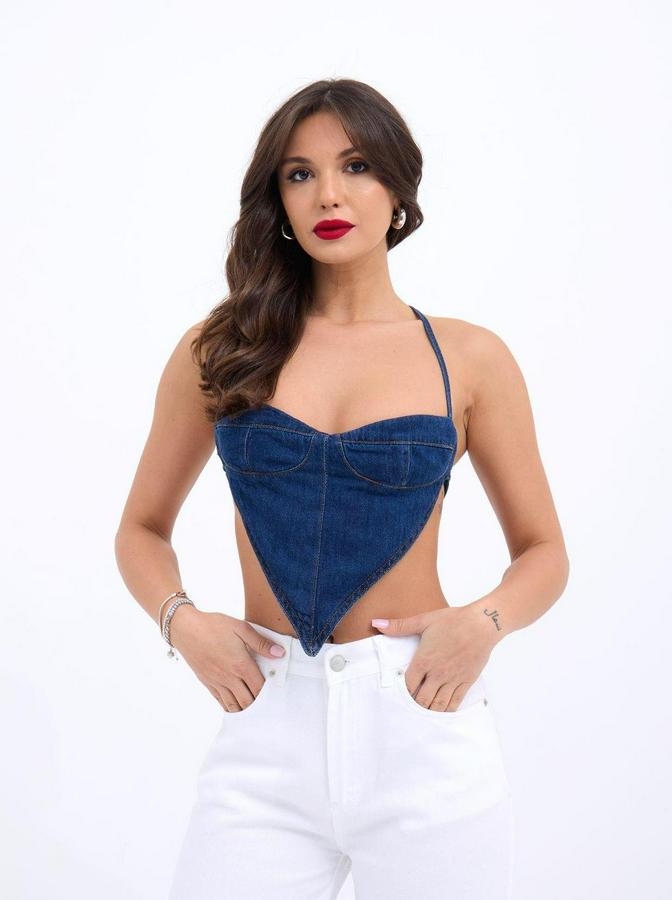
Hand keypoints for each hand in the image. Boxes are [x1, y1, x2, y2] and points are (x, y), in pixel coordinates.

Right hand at [170, 609, 285, 711]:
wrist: (186, 628)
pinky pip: (221, 701)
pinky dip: (231, 707)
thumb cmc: (214, 625)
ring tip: (255, 708)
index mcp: (240, 664)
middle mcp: (229, 677)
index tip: (277, 694)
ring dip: (245, 709)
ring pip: (234, 705)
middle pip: (248, 701)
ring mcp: (217, 682)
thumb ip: (261, 642)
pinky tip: (237, 706)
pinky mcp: (207, 682)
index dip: (270, 694)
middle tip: (268, 704)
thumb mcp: (241, 628)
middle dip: (259, 705)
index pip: (259, 687)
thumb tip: (279, 653)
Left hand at [371, 605, 497, 711]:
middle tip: (407, 710)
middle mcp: (437, 673)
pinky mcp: (466, 682)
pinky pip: (455, 703)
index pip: (407, 685)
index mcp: (424, 660)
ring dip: (428, 712)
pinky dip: (446, 711)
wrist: (482, 624)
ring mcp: (453, 679)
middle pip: (421, 700)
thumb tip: (376, 623)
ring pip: (438, 705)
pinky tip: (440, 713)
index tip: (396, 696)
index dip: (400, 693)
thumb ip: (400, 626)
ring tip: (421, 716)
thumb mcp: (424, 620)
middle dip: (413, 706)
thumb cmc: (453, 620)